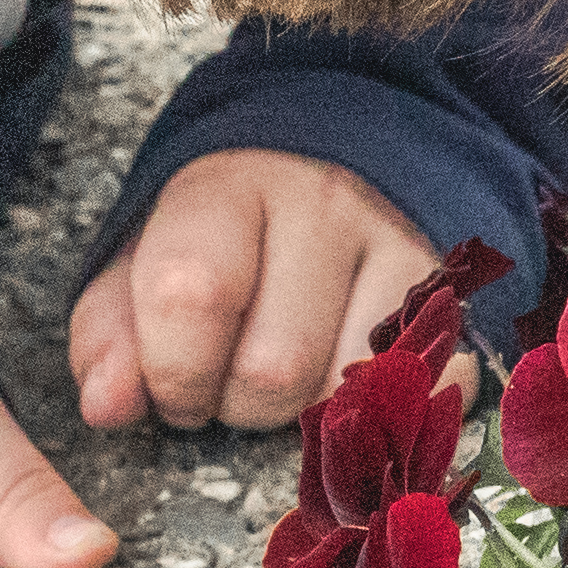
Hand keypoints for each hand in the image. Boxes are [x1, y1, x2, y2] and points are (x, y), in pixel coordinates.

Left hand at [68, 149, 446, 432]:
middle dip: (238, 403)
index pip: (192, 295)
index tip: (171, 383)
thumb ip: (110, 332)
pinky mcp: (458, 294)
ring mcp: (402, 243)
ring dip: (307, 414)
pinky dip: (381, 407)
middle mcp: (325, 204)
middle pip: (274, 368)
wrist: (339, 153)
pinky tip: (352, 374)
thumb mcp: (145, 258)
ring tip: (293, 372)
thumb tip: (108, 407)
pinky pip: (421, 391)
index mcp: (229, 186)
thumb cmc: (227, 229)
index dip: (171, 371)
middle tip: (233, 378)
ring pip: (348, 393)